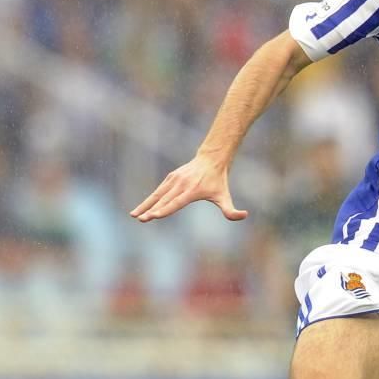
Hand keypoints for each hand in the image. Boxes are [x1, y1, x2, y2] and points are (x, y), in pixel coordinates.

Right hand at [130, 156, 247, 222]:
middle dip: (152, 210)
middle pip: (164, 200)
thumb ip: (231, 210)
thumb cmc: (218, 181)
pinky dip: (149, 199)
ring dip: (145, 205)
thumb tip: (244, 215)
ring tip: (134, 215)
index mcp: (192, 191)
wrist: (211, 159)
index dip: (165, 209)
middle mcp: (181, 185)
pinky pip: (158, 191)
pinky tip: (140, 208)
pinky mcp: (170, 177)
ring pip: (157, 194)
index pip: (176, 202)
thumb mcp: (225, 196)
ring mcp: (174, 180)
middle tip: (141, 219)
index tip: (154, 216)